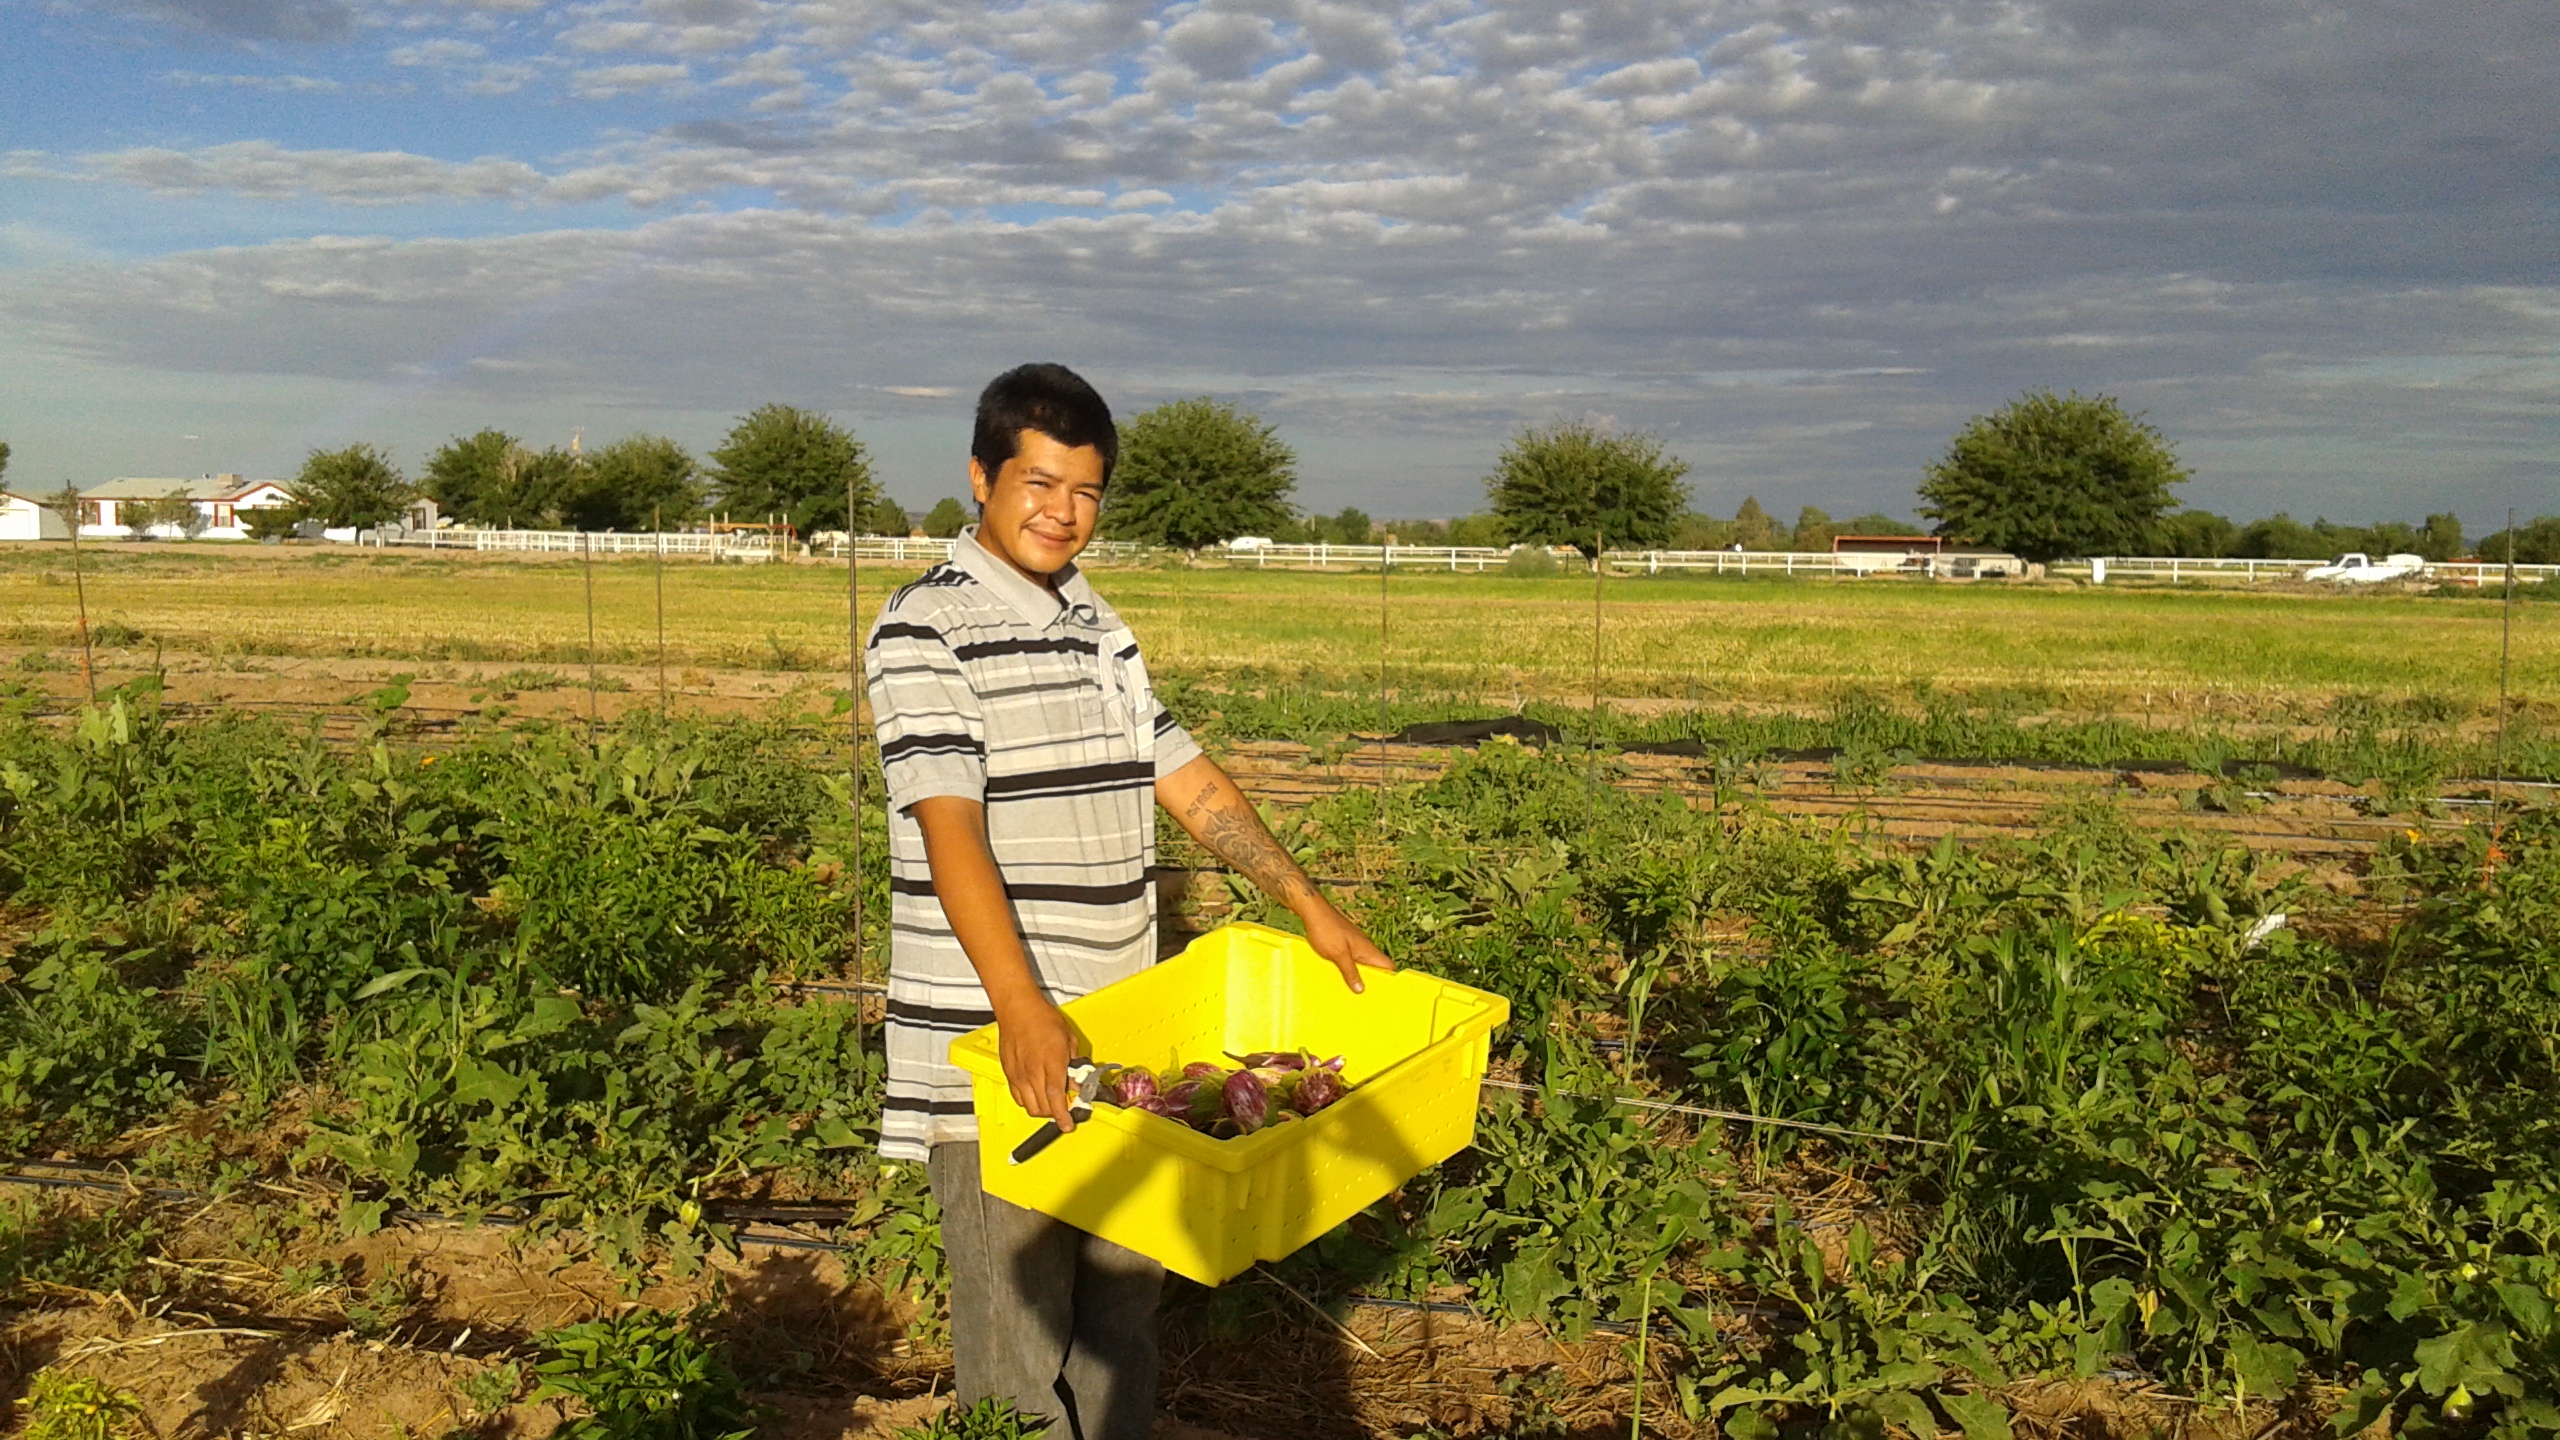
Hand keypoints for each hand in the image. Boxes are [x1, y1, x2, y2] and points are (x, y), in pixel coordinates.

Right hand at [995, 995, 1082, 1130]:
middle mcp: (1033, 1073)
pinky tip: (1036, 1096)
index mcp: (1051, 1064)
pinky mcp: (1009, 1074)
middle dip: (1056, 1114)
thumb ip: (1074, 1064)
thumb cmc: (1043, 1019)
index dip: (1063, 1116)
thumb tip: (1077, 1081)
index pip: (1057, 1099)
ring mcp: (1019, 1075)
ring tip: (1051, 1104)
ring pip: (1030, 1107)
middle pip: (1043, 1108)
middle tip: (1064, 1109)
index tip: (1068, 1125)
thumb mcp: (1069, 1039)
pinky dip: (1028, 1102)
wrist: (1018, 1009)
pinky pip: (1018, 1098)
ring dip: (1042, 1110)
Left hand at [1300, 902, 1394, 993]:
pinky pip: (1350, 960)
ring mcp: (1354, 945)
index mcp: (1368, 949)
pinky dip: (1347, 969)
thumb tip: (1361, 989)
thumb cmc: (1327, 929)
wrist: (1313, 911)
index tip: (1386, 994)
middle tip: (1365, 998)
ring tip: (1351, 992)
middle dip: (1371, 982)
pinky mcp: (1343, 944)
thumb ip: (1351, 972)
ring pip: (1361, 965)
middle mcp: (1364, 947)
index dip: (1390, 979)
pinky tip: (1339, 977)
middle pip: (1375, 968)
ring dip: (1357, 976)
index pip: (1388, 965)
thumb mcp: (1339, 955)